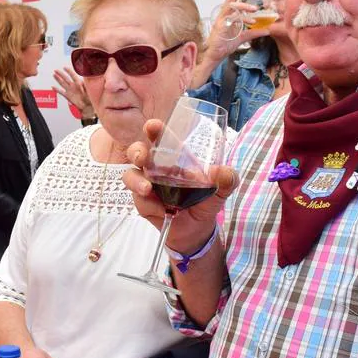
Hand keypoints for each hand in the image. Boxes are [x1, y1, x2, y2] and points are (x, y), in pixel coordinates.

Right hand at [52, 67, 94, 120]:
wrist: (88, 106)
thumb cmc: (90, 97)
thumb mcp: (89, 90)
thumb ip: (85, 86)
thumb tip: (82, 82)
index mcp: (79, 83)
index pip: (73, 75)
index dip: (69, 71)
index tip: (65, 68)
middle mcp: (73, 86)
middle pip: (66, 78)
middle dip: (61, 74)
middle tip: (56, 70)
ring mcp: (70, 90)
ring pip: (62, 83)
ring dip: (58, 79)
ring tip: (54, 75)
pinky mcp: (68, 96)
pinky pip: (61, 92)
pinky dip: (57, 90)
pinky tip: (53, 87)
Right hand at [120, 119, 238, 252]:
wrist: (197, 231)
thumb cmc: (205, 202)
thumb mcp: (221, 190)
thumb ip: (226, 180)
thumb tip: (223, 172)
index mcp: (174, 158)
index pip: (161, 138)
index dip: (154, 130)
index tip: (152, 126)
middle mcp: (156, 168)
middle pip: (137, 152)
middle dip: (136, 151)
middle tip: (142, 158)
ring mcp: (147, 185)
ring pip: (131, 176)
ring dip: (136, 181)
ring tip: (147, 189)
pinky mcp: (143, 204)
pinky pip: (139, 201)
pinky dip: (149, 205)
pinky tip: (162, 210)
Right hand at [192, 0, 272, 86]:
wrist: (215, 55)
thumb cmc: (225, 45)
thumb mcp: (243, 37)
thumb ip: (254, 32)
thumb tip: (267, 30)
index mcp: (227, 15)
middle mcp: (223, 15)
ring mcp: (221, 20)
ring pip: (231, 6)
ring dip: (243, 5)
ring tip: (255, 8)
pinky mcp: (221, 26)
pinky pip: (232, 18)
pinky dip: (243, 18)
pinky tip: (252, 21)